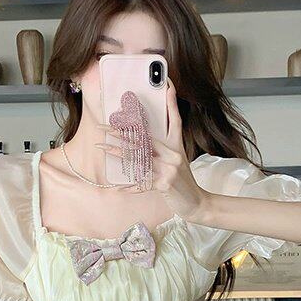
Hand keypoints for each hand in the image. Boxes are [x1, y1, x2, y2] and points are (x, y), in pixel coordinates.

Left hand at [97, 78, 208, 219]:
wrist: (197, 203)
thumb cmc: (185, 180)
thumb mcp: (180, 158)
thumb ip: (168, 144)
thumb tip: (151, 132)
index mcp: (177, 146)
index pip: (172, 119)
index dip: (167, 103)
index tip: (146, 97)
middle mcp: (173, 155)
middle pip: (144, 139)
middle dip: (121, 133)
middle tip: (103, 127)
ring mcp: (169, 170)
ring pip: (138, 159)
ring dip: (118, 154)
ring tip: (102, 148)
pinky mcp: (164, 185)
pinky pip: (142, 183)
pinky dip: (129, 186)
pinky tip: (117, 187)